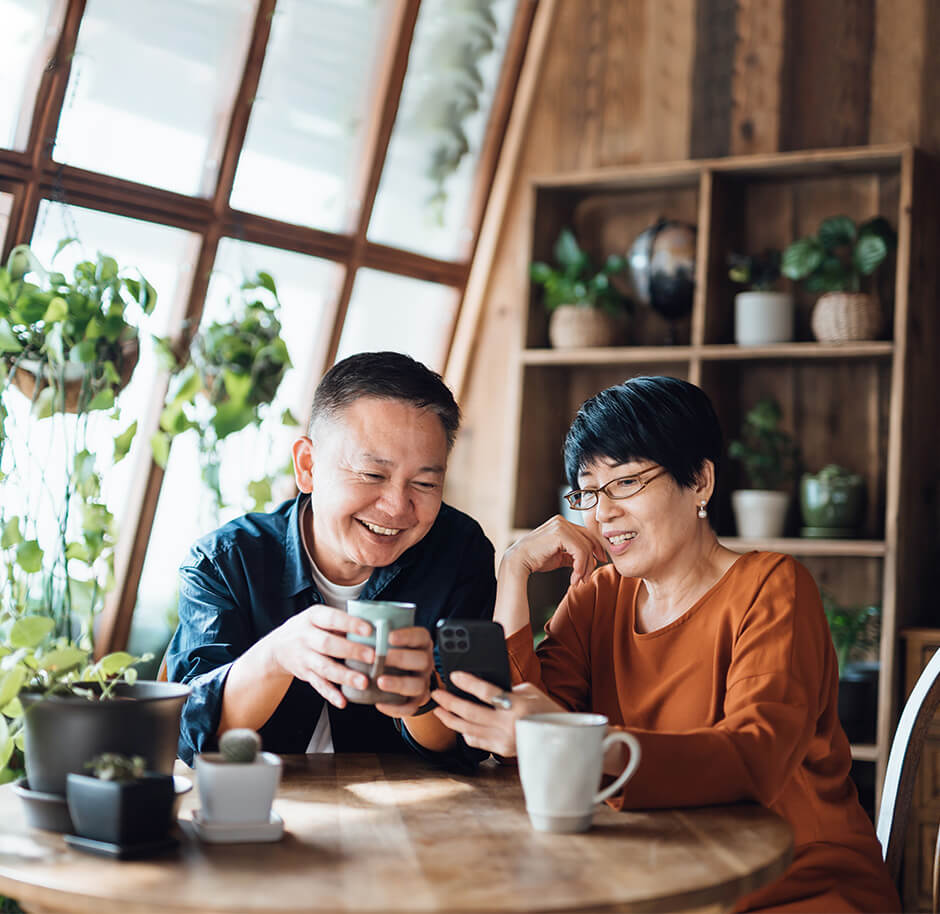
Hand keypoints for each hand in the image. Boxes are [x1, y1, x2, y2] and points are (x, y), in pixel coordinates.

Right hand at [265, 604, 375, 708]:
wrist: (277, 647)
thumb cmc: (308, 628)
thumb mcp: (319, 617)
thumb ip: (341, 623)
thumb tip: (373, 628)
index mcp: (313, 617)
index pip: (332, 619)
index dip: (350, 624)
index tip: (368, 629)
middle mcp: (306, 637)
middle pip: (328, 644)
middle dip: (351, 650)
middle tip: (372, 656)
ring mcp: (304, 657)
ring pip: (325, 668)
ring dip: (345, 676)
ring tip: (363, 682)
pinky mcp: (305, 674)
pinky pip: (318, 685)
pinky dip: (331, 694)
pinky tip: (343, 701)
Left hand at [375, 626, 434, 718]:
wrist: (404, 676)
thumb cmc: (392, 653)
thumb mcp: (391, 641)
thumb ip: (381, 634)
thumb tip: (356, 624)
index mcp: (421, 644)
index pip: (421, 636)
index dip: (407, 636)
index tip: (389, 636)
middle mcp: (426, 662)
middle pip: (422, 660)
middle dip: (401, 658)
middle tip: (382, 658)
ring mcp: (423, 682)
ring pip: (418, 684)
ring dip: (399, 683)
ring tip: (380, 682)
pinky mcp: (417, 700)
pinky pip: (411, 707)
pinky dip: (395, 707)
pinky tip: (380, 703)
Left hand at [430, 672, 563, 756]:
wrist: (560, 738)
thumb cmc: (545, 709)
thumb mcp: (530, 692)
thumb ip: (507, 688)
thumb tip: (482, 687)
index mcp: (518, 705)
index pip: (487, 692)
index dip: (468, 683)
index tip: (454, 676)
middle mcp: (508, 724)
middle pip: (471, 712)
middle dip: (450, 702)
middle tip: (436, 694)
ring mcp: (504, 740)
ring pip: (468, 729)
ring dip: (450, 718)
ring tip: (439, 709)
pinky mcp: (501, 750)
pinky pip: (476, 741)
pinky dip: (463, 732)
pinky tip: (456, 724)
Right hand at [501, 515, 606, 587]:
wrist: (518, 562)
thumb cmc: (535, 559)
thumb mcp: (559, 556)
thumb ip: (572, 555)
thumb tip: (591, 561)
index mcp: (562, 523)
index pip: (586, 535)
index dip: (595, 548)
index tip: (598, 562)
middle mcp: (562, 521)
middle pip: (588, 540)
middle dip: (591, 561)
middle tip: (586, 578)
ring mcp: (561, 525)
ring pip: (586, 547)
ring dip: (585, 568)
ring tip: (578, 580)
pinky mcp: (560, 533)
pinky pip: (580, 551)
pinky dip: (580, 566)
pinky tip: (574, 577)